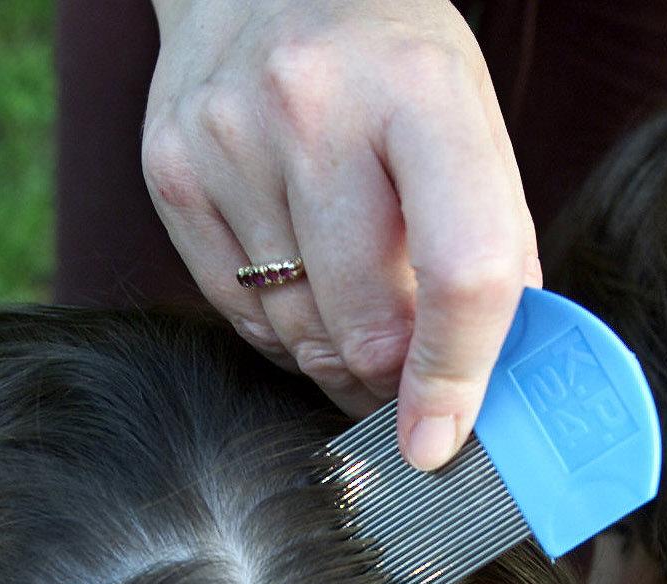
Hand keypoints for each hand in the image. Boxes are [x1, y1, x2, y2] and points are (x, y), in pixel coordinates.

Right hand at [143, 0, 540, 469]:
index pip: (463, 272)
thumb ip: (491, 244)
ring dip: (338, 360)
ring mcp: (229, 140)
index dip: (460, 376)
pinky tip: (304, 290)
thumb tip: (495, 384)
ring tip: (360, 322)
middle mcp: (314, 109)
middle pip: (367, 323)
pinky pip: (237, 314)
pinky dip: (282, 331)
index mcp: (421, 92)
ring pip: (298, 334)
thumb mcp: (468, 119)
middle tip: (408, 382)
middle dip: (393, 379)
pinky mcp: (171, 171)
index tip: (443, 438)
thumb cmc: (388, 62)